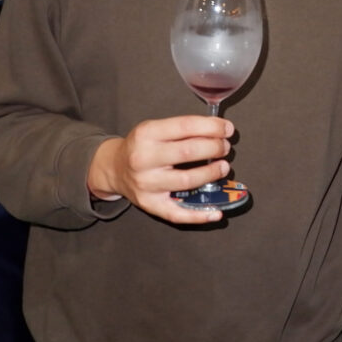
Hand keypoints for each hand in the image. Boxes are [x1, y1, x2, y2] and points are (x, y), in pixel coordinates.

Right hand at [87, 115, 233, 224]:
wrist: (113, 169)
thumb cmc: (142, 147)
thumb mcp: (154, 129)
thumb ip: (182, 129)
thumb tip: (220, 130)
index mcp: (146, 134)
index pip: (185, 126)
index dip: (212, 127)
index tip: (228, 128)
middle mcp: (143, 159)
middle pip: (188, 152)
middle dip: (214, 148)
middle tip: (225, 147)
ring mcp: (146, 184)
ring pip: (187, 180)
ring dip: (212, 174)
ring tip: (223, 167)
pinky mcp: (150, 204)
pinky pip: (177, 214)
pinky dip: (200, 215)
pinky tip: (217, 212)